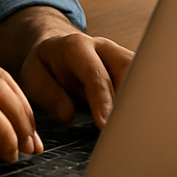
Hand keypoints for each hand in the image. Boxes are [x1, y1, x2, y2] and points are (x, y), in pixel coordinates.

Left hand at [17, 31, 132, 125]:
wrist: (55, 46)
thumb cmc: (44, 64)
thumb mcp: (33, 76)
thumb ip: (48, 94)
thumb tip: (68, 116)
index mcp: (77, 47)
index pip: (96, 75)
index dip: (102, 101)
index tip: (105, 124)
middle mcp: (103, 47)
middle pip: (128, 71)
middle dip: (130, 101)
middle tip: (128, 130)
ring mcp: (119, 55)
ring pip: (142, 76)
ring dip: (141, 101)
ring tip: (138, 128)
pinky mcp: (129, 67)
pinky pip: (143, 83)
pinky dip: (143, 102)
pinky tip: (142, 121)